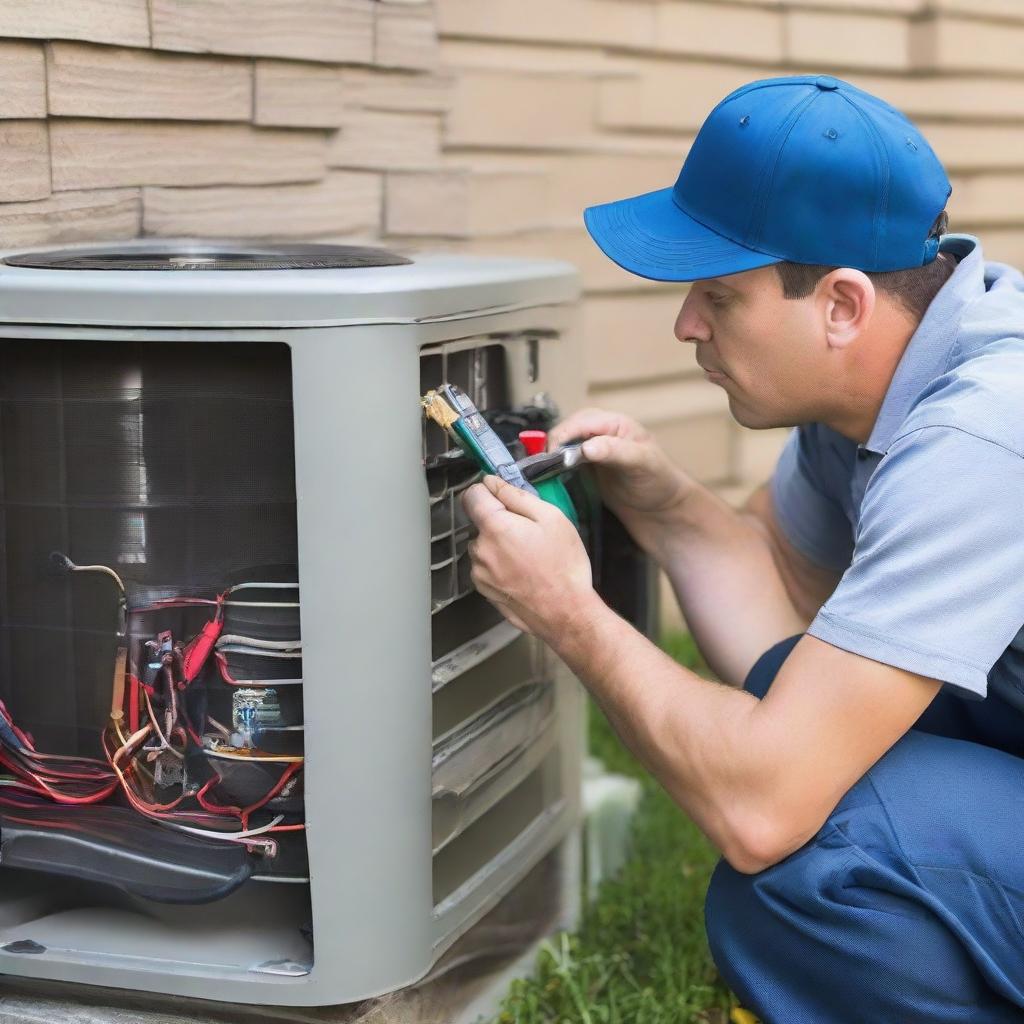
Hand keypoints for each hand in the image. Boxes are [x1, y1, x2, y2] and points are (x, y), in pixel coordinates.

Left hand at [461, 475, 595, 640]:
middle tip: (529, 533)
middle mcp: (479, 550)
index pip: (471, 496)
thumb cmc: (564, 564)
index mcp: (494, 528)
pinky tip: (522, 573)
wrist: (565, 613)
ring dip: (497, 545)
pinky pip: (485, 567)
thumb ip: (516, 496)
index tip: (505, 498)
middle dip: (498, 522)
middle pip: (479, 523)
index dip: (487, 491)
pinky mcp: (484, 591)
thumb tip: (491, 482)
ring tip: (528, 556)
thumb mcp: (551, 518)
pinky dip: (498, 565)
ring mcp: (479, 573)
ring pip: (482, 546)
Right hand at [548, 408, 691, 554]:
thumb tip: (586, 446)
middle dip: (552, 447)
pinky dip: (554, 469)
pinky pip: (563, 462)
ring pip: (560, 446)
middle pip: (565, 432)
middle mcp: (599, 431)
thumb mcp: (641, 462)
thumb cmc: (659, 481)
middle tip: (545, 468)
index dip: (563, 437)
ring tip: (544, 474)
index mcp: (613, 423)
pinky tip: (551, 480)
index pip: (579, 422)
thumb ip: (615, 451)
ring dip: (550, 458)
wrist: (661, 508)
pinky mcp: (585, 467)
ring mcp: (590, 449)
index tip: (552, 457)